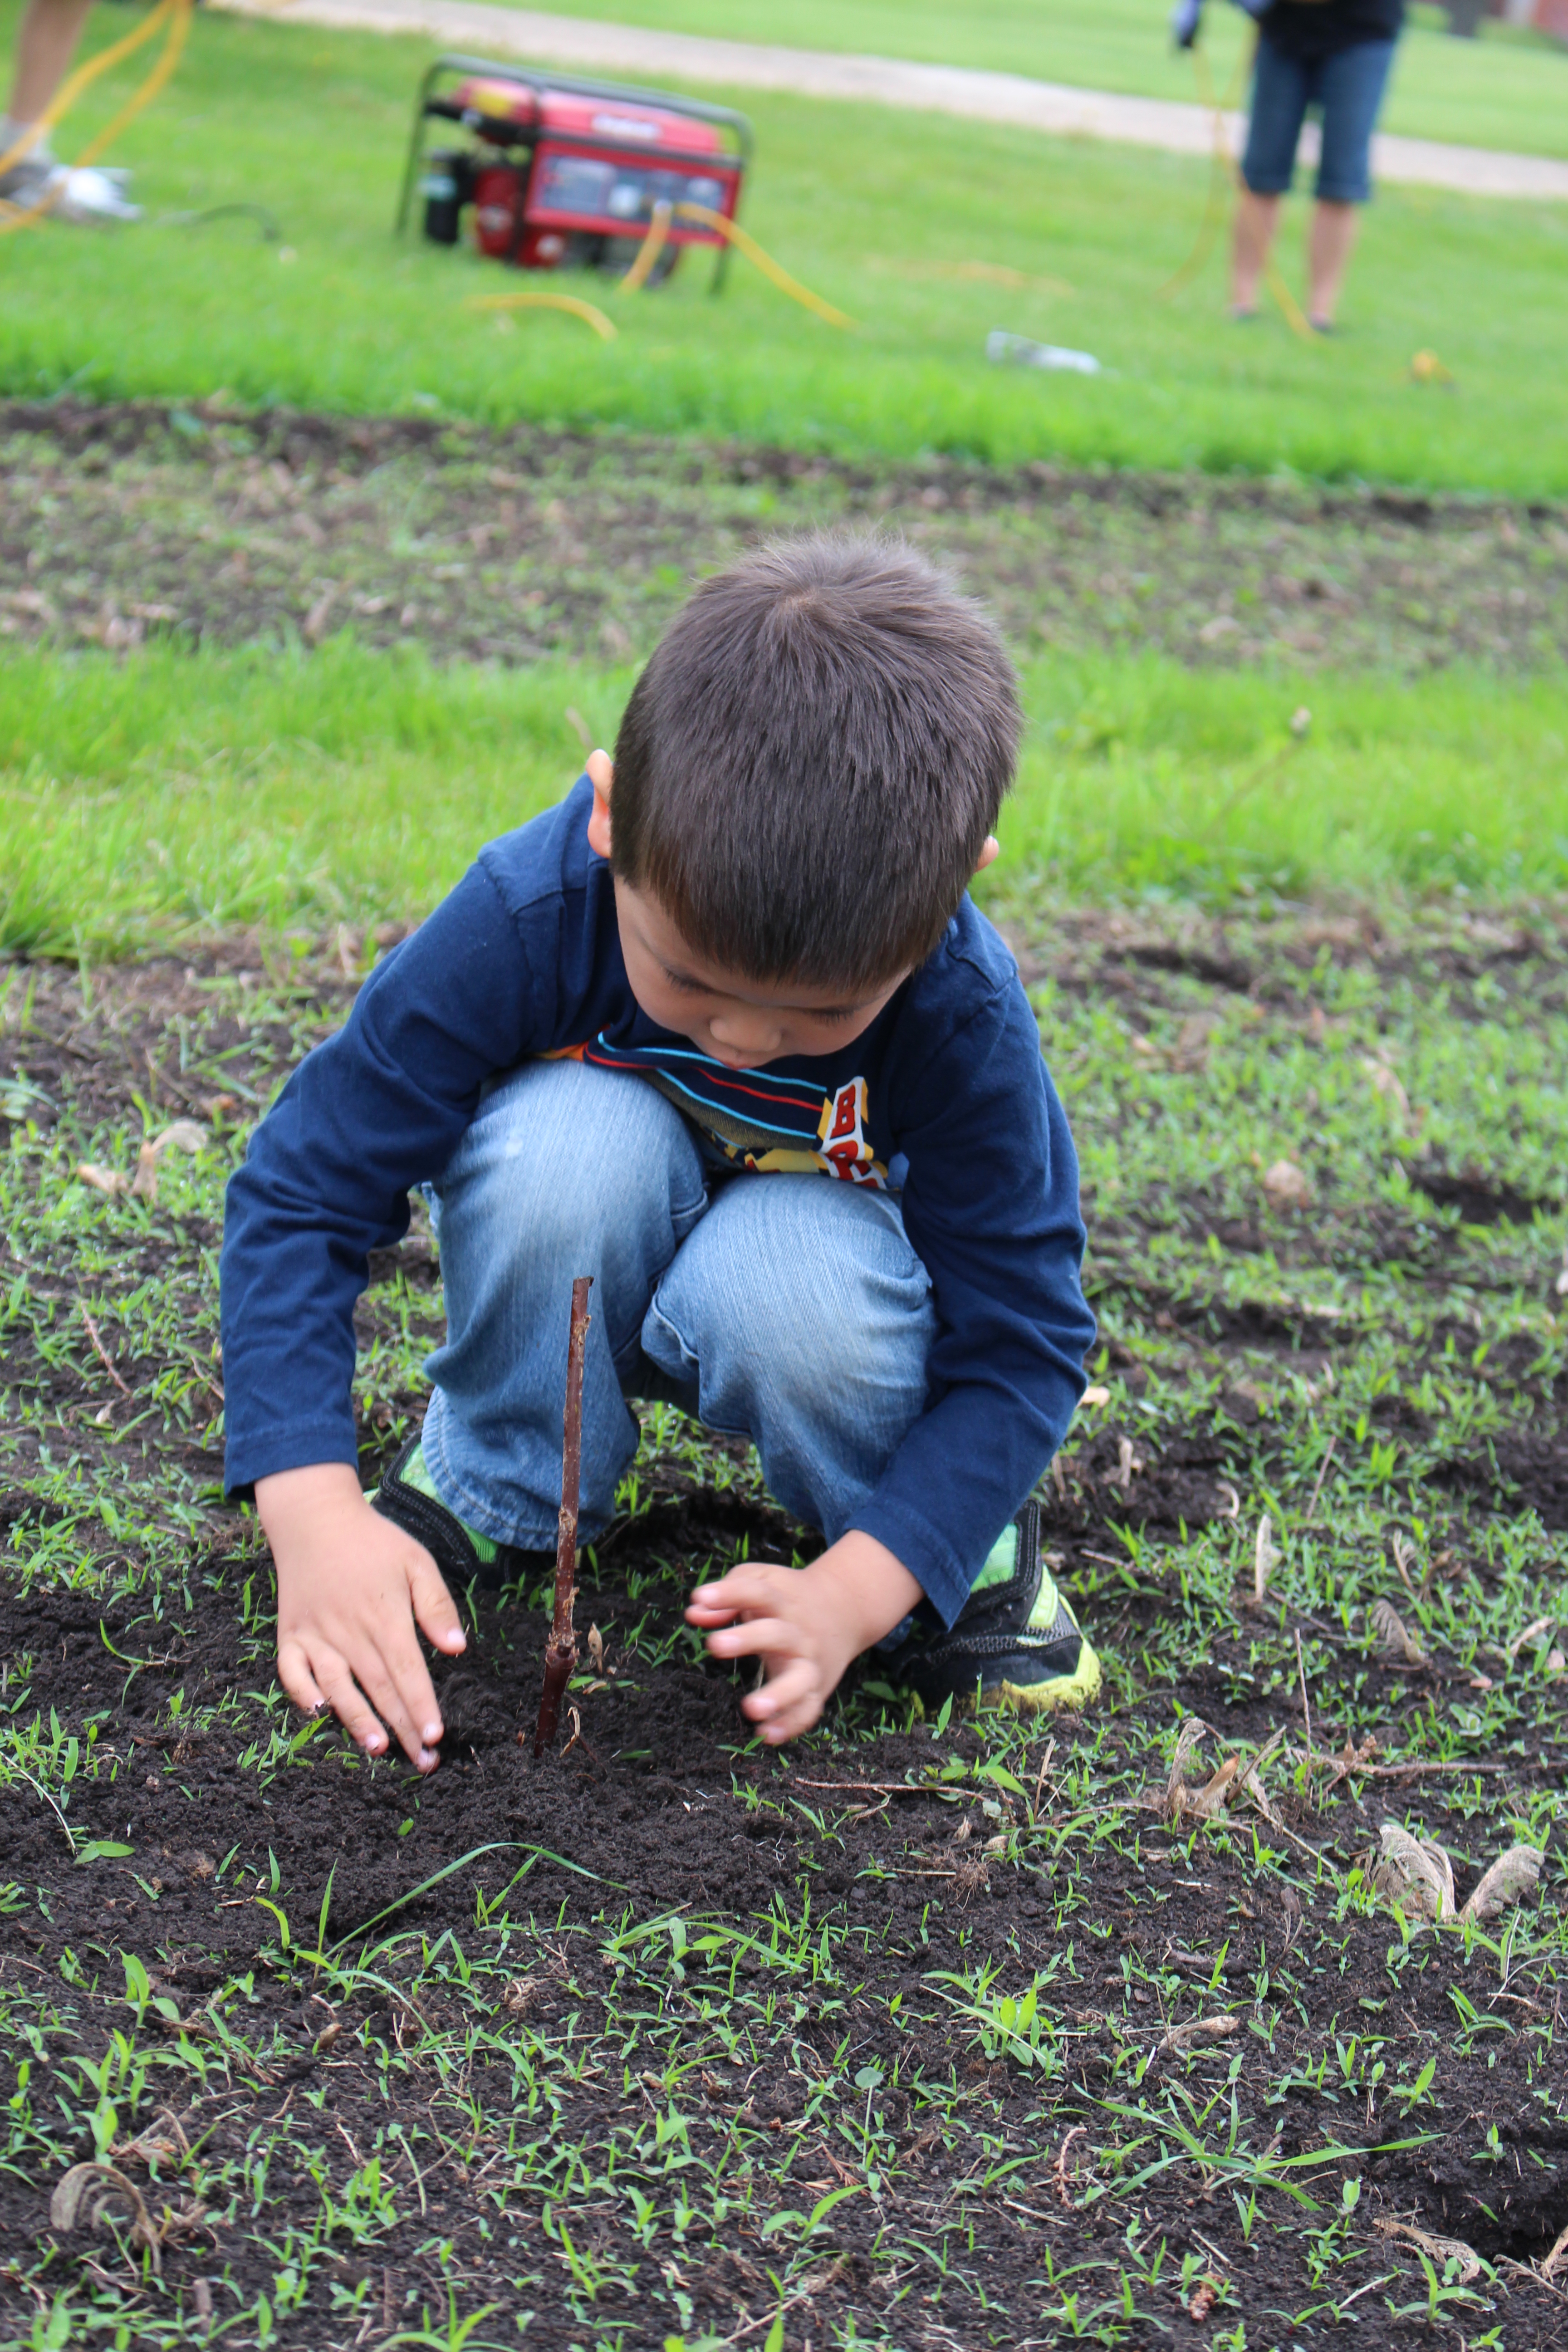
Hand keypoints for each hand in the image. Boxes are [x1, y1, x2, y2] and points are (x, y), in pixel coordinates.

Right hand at [257, 1463, 466, 1772]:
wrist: (315, 1519)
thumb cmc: (374, 1543)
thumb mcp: (416, 1561)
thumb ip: (436, 1605)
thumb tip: (458, 1648)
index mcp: (384, 1615)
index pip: (408, 1671)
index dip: (422, 1706)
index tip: (437, 1736)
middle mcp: (349, 1630)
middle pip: (380, 1688)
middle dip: (403, 1728)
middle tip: (424, 1761)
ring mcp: (315, 1635)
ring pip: (338, 1687)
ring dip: (358, 1721)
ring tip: (379, 1750)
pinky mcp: (290, 1635)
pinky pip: (292, 1672)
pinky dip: (302, 1694)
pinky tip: (319, 1714)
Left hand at [686, 1531, 921, 1744]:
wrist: (844, 1609)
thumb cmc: (786, 1598)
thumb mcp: (761, 1582)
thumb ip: (726, 1595)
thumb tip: (694, 1613)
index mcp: (782, 1601)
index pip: (756, 1592)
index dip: (729, 1593)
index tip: (702, 1597)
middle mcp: (797, 1632)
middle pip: (777, 1634)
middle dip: (748, 1638)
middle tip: (714, 1645)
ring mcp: (809, 1662)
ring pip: (800, 1679)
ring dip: (779, 1695)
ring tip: (750, 1709)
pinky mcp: (816, 1689)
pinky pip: (807, 1710)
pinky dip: (791, 1725)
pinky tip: (765, 1735)